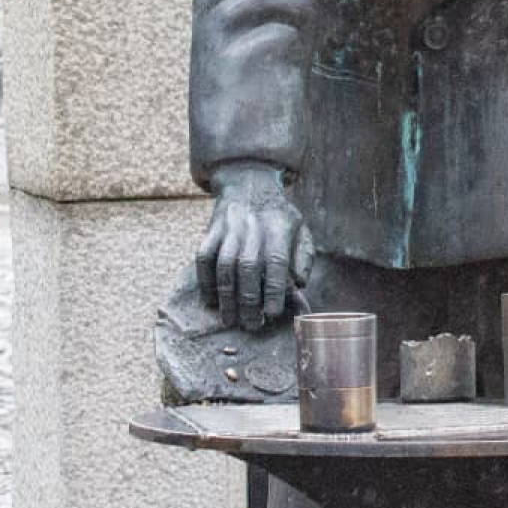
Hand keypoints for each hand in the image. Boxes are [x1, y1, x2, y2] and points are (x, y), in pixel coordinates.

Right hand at [197, 160, 314, 330]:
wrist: (248, 182)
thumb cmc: (278, 215)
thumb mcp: (300, 228)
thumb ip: (303, 256)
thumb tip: (298, 284)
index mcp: (279, 226)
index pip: (276, 261)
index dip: (274, 289)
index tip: (273, 313)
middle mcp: (252, 227)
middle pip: (247, 267)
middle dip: (248, 299)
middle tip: (251, 325)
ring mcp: (228, 229)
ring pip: (224, 266)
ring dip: (226, 296)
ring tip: (230, 320)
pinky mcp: (210, 232)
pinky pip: (203, 259)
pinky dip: (205, 282)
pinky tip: (211, 302)